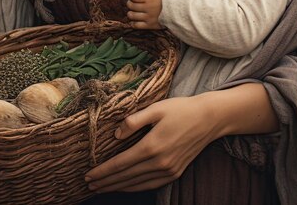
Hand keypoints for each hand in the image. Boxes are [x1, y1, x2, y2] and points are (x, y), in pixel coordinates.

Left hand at [85, 95, 219, 191]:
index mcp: (152, 146)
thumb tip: (116, 133)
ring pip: (137, 184)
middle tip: (89, 185)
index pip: (120, 163)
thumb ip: (134, 120)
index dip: (103, 171)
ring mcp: (168, 170)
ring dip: (118, 187)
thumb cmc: (181, 109)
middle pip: (126, 177)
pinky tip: (127, 186)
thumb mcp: (156, 108)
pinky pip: (150, 185)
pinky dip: (135, 187)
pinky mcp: (175, 172)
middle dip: (106, 182)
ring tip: (102, 188)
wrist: (208, 118)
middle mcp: (159, 162)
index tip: (88, 175)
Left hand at [127, 0, 167, 29]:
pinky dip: (133, 23)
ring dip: (131, 12)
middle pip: (131, 6)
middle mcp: (148, 8)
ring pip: (132, 16)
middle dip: (130, 3)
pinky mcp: (151, 25)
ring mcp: (149, 17)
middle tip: (133, 2)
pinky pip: (137, 26)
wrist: (183, 8)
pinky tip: (135, 20)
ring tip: (134, 11)